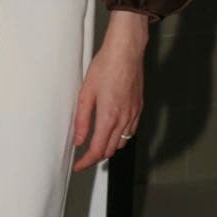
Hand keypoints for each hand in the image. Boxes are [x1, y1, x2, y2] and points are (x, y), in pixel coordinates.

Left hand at [72, 15, 146, 171]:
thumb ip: (82, 119)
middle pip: (111, 150)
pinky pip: (130, 131)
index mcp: (109, 117)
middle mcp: (124, 119)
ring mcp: (134, 114)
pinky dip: (120, 137)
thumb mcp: (86, 92)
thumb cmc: (106, 66)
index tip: (78, 166)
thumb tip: (77, 140)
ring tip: (96, 143)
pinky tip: (112, 129)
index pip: (98, 150)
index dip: (86, 162)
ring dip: (109, 147)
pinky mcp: (139, 107)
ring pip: (122, 142)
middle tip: (83, 156)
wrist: (126, 51)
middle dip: (96, 156)